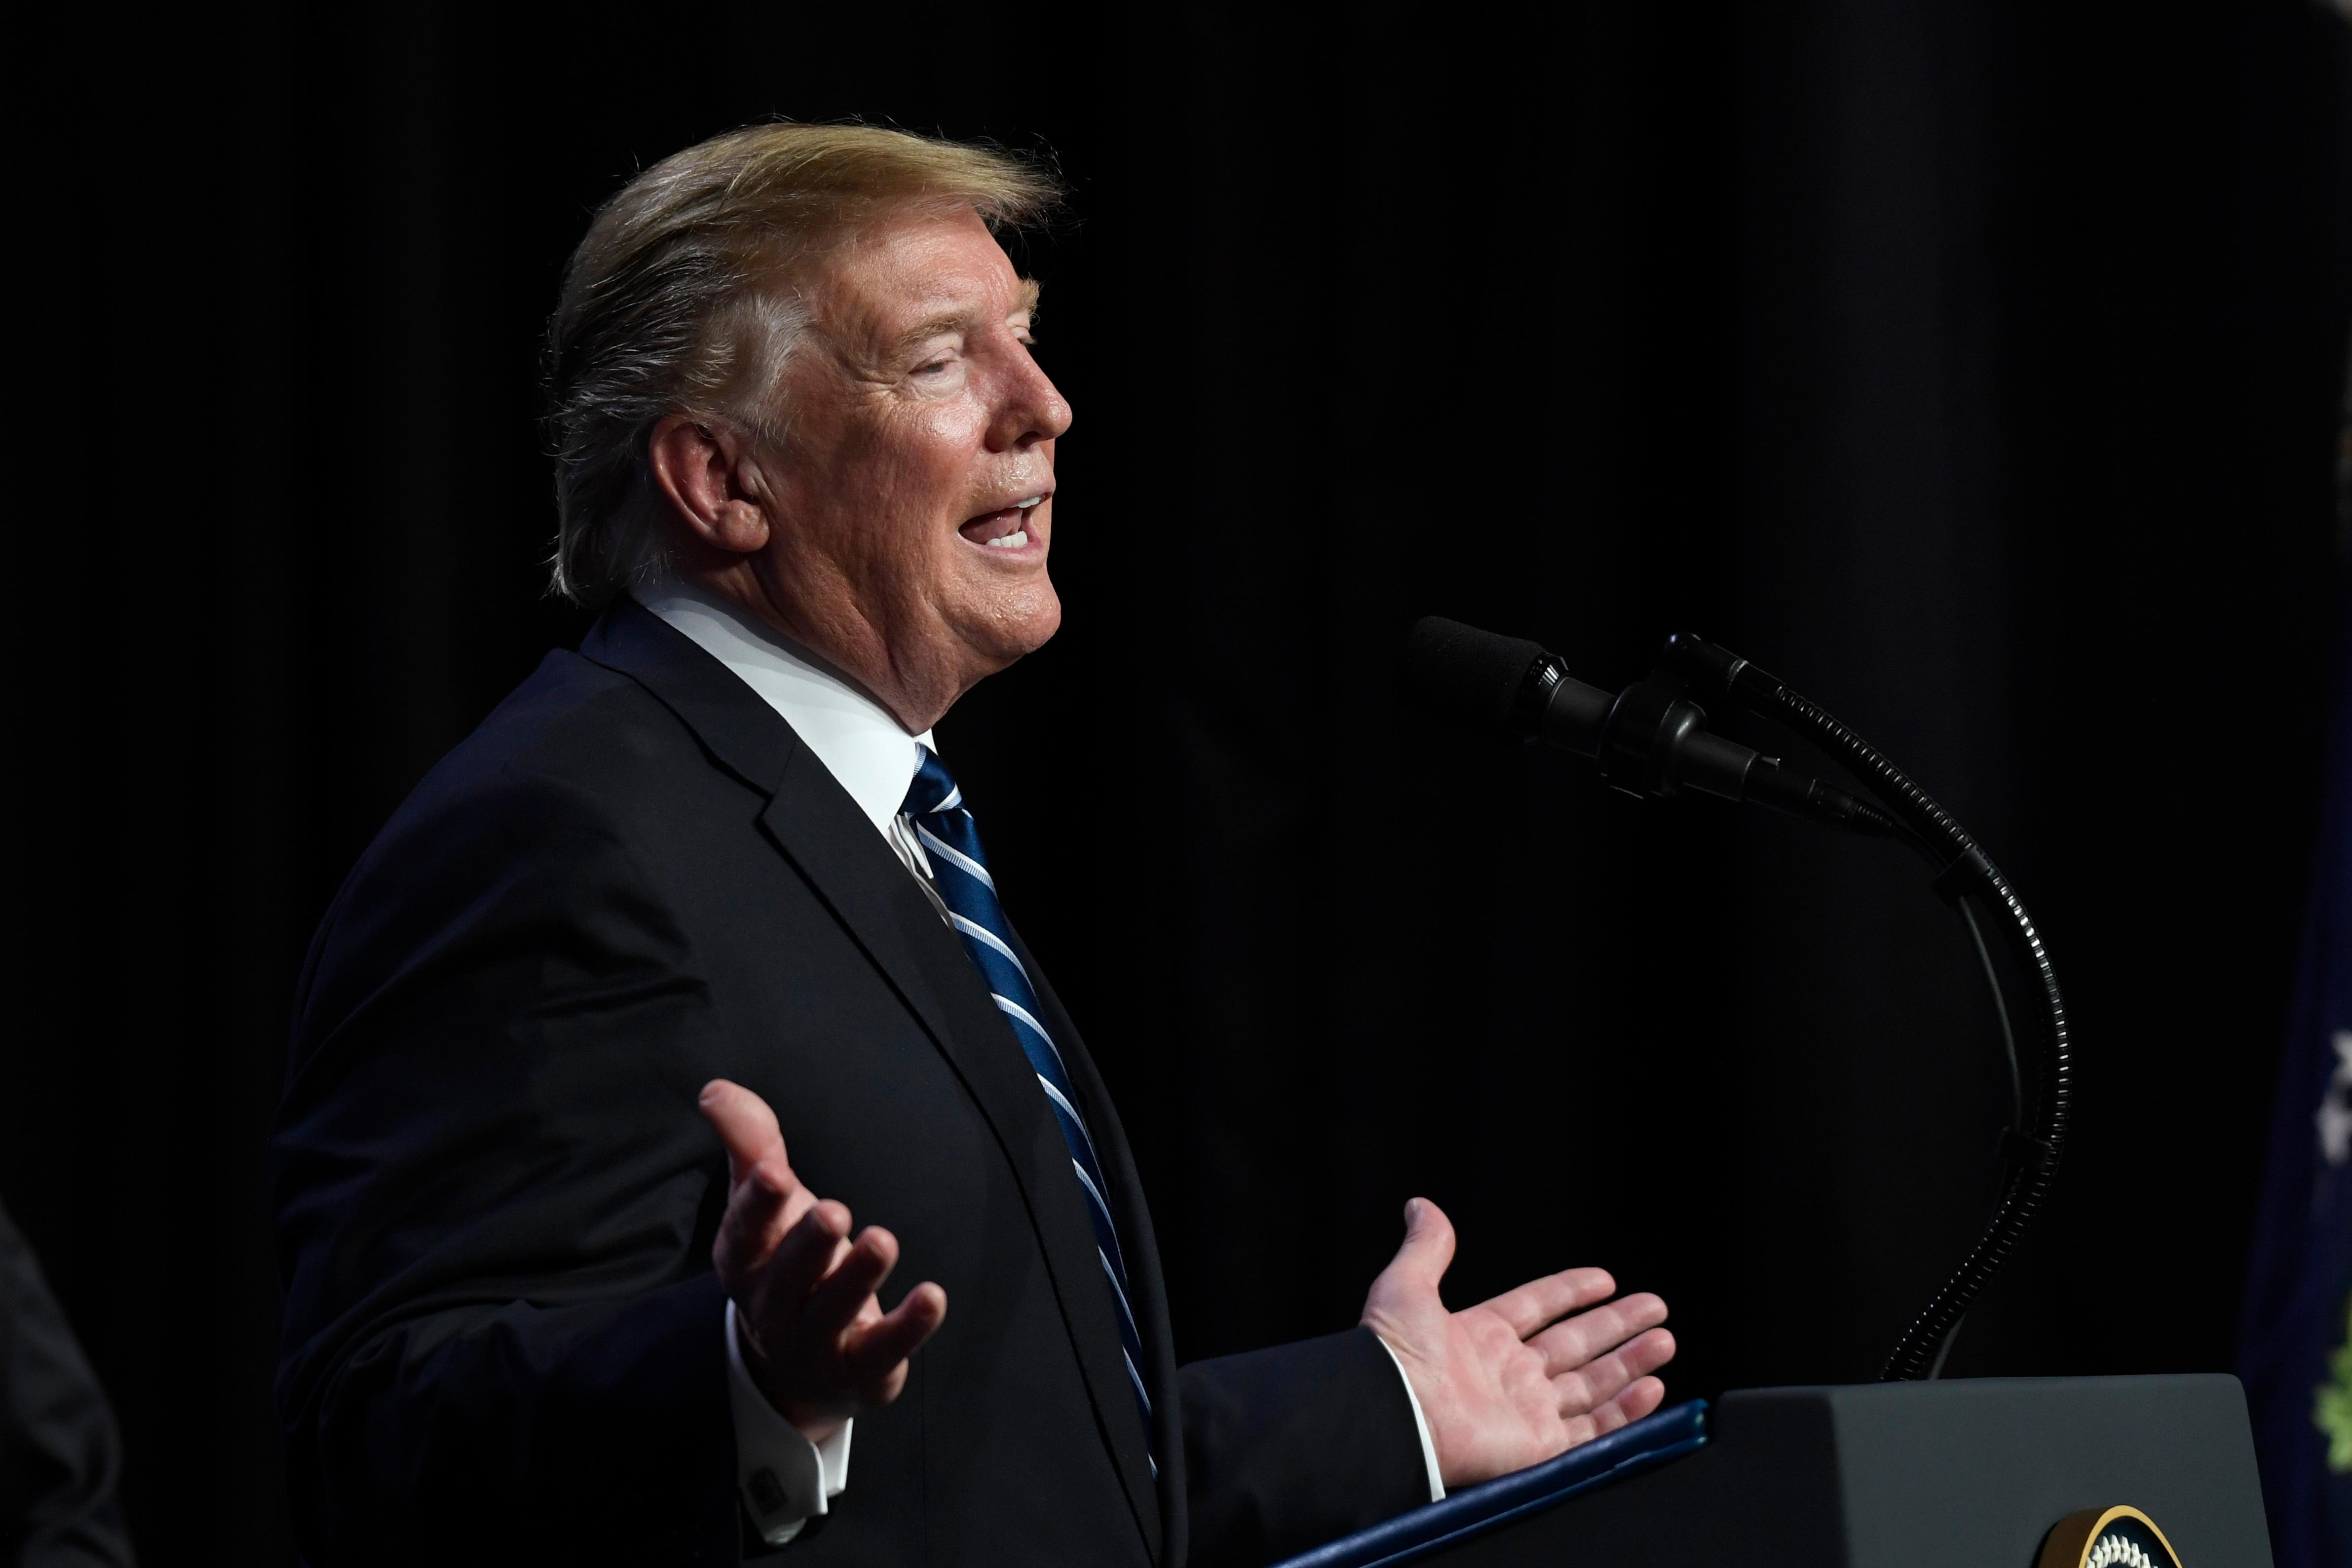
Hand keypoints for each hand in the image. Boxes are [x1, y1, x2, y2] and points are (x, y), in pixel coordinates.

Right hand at [700, 1079, 947, 1441]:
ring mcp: (815, 1343)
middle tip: (834, 1211)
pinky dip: (908, 1326)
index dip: (757, 1205)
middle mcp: (773, 1307)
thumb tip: (716, 1092)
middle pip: (787, 1277)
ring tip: (883, 1241)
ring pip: (833, 1311)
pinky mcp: (860, 1368)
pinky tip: (933, 1296)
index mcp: (745, 1261)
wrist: (797, 1369)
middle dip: (807, 1245)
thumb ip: (750, 1143)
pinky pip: (883, 1350)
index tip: (775, 1173)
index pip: (744, 1233)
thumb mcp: (765, 1202)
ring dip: (858, 1278)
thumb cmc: (784, 1262)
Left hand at [1360, 1198, 1673, 1488]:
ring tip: (1665, 1340)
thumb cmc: (1394, 1355)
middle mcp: (1509, 1374)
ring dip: (1631, 1363)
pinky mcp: (1541, 1447)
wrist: (1393, 1418)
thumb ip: (1426, 1247)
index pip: (1538, 1306)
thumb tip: (1420, 1205)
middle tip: (1656, 1307)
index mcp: (1480, 1336)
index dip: (1571, 1291)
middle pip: (1576, 1344)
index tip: (1605, 1279)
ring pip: (1593, 1386)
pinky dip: (1626, 1411)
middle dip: (1617, 1326)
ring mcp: (1527, 1412)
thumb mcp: (1407, 1287)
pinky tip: (1653, 1388)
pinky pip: (1593, 1430)